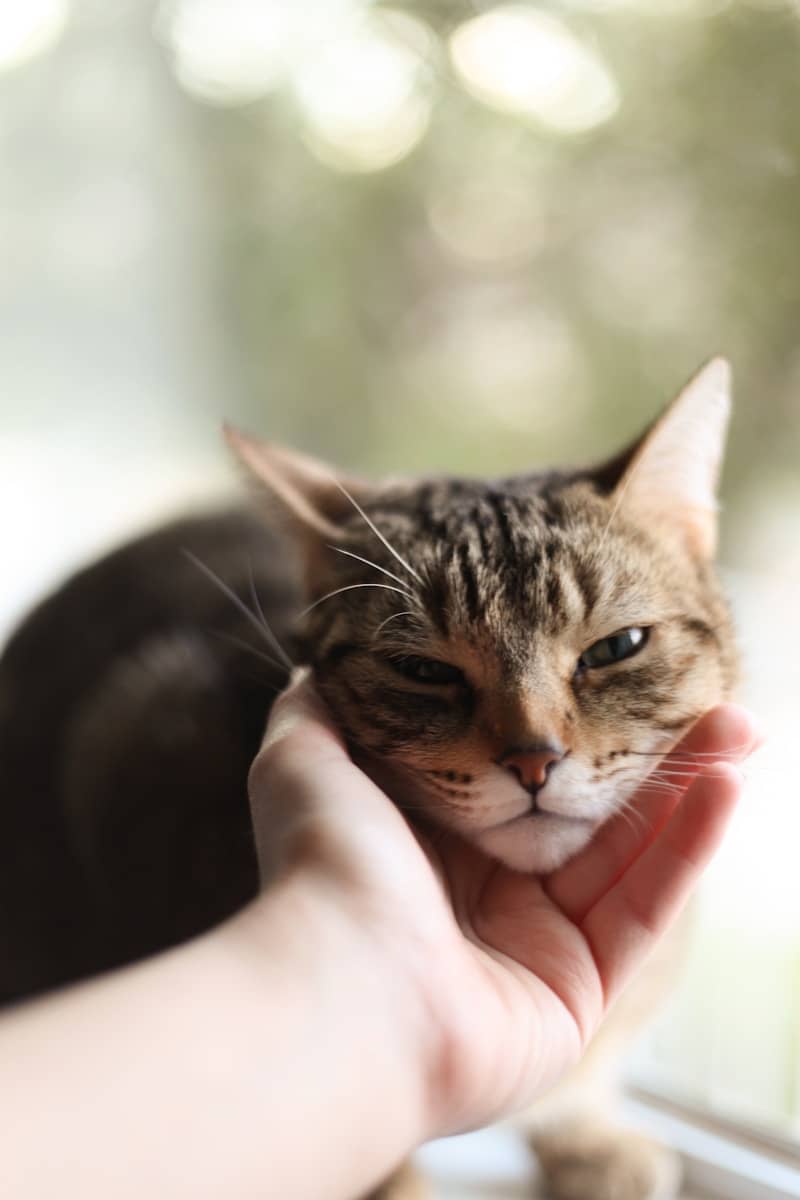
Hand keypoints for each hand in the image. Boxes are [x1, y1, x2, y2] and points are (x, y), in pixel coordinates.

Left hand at [248, 673, 759, 1139]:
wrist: (339, 986)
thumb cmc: (323, 866)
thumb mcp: (303, 760)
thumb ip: (317, 711)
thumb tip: (316, 667)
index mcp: (437, 839)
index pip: (522, 771)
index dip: (572, 723)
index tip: (614, 669)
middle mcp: (489, 890)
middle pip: (588, 809)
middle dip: (648, 751)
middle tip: (704, 693)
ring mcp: (537, 943)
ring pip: (630, 853)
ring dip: (685, 788)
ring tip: (736, 725)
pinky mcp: (580, 990)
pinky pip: (646, 909)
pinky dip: (687, 847)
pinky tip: (725, 784)